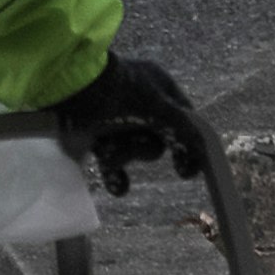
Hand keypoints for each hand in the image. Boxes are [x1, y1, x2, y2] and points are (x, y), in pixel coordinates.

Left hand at [59, 45, 208, 192]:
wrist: (70, 89)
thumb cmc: (119, 92)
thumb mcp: (159, 108)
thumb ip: (184, 130)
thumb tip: (204, 150)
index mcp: (159, 89)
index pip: (184, 119)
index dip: (187, 143)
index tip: (184, 170)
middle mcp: (141, 104)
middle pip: (157, 140)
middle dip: (143, 148)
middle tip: (132, 144)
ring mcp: (117, 121)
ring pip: (134, 152)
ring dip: (123, 155)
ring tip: (106, 147)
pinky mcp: (97, 137)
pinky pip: (115, 167)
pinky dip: (116, 177)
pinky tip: (117, 185)